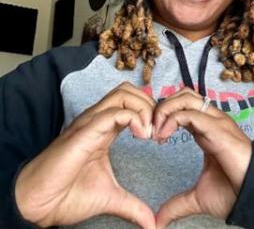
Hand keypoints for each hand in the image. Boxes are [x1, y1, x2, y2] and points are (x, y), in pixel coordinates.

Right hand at [14, 82, 157, 228]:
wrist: (40, 204)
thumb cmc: (68, 196)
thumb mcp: (110, 198)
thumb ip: (133, 206)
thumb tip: (151, 224)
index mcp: (104, 131)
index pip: (133, 104)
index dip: (152, 114)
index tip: (161, 137)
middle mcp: (98, 122)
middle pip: (130, 91)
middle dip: (151, 104)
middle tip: (158, 130)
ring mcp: (90, 124)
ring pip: (123, 94)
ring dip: (144, 107)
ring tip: (150, 133)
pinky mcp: (84, 132)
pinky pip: (113, 112)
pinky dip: (134, 117)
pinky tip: (141, 136)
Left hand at [154, 88, 251, 226]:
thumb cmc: (233, 191)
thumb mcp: (198, 197)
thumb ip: (177, 204)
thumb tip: (158, 220)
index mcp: (207, 131)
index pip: (183, 107)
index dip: (163, 116)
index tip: (151, 138)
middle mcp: (213, 121)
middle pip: (183, 95)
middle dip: (160, 107)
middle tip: (148, 130)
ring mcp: (217, 123)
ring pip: (186, 98)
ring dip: (164, 110)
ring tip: (154, 132)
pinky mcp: (218, 130)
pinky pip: (191, 114)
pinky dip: (172, 120)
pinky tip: (162, 137)